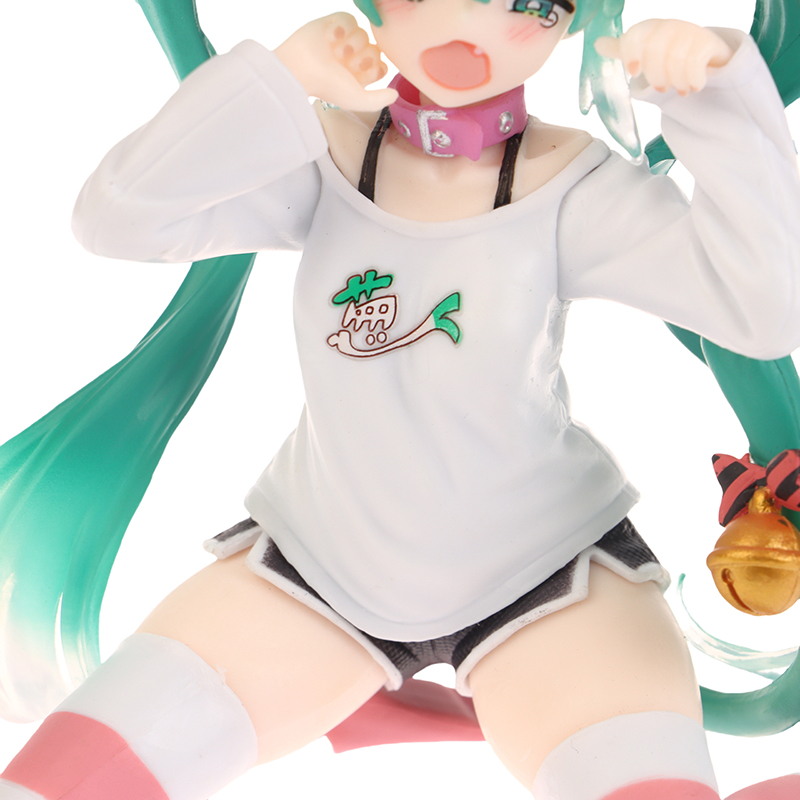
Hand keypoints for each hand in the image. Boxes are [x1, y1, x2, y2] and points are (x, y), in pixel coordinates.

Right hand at [275, 13, 397, 111]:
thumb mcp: (358, 99)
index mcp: (358, 77)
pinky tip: (330, 37)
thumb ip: (379, 100)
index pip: (380, 66)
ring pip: (363, 33)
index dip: (374, 68)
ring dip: (350, 43)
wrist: (300, 68)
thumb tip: (394, 95)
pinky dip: (342, 27)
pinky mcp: (332, 23)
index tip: (360, 74)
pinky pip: (350, 18)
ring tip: (335, 52)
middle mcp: (351, 59)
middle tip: (346, 64)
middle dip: (362, 57)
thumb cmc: (327, 86)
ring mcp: (343, 41)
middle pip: (374, 49)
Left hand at [595, 19, 733, 95]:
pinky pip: (696, 62)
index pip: (636, 35)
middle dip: (656, 75)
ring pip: (676, 59)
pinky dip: (693, 79)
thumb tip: (598, 44)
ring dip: (675, 81)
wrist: (703, 50)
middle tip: (661, 88)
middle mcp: (669, 27)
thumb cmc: (667, 52)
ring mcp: (690, 32)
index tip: (634, 73)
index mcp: (649, 30)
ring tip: (678, 88)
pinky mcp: (707, 42)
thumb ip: (623, 49)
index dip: (631, 54)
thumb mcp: (643, 50)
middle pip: (655, 50)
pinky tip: (693, 85)